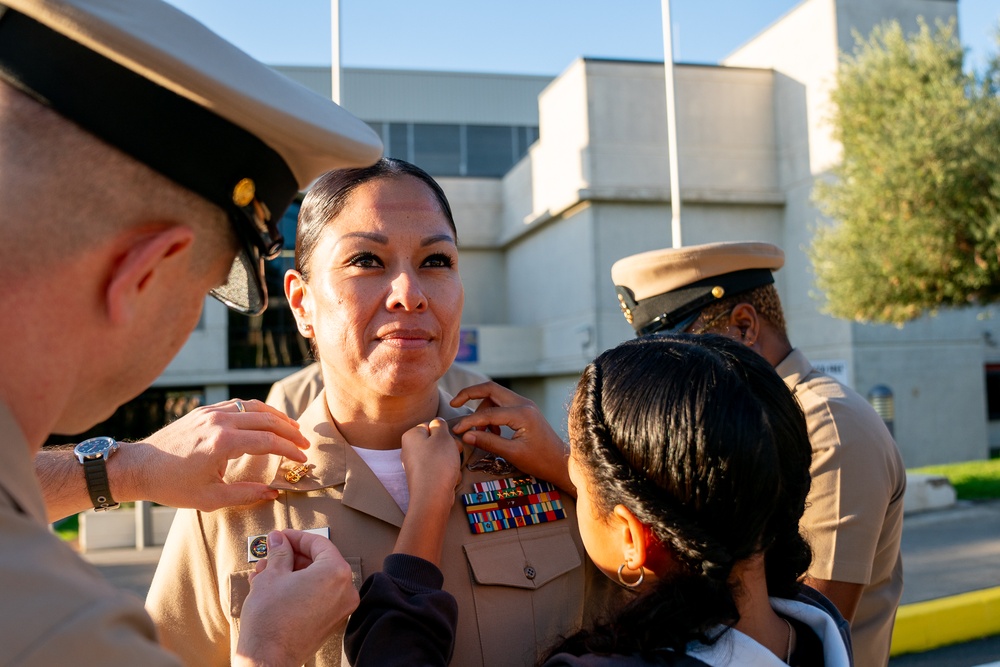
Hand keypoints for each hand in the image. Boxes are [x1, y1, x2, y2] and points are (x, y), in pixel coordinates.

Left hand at [125, 399, 309, 510]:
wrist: (138, 467)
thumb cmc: (172, 486)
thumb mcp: (210, 498)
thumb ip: (245, 494)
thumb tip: (274, 492)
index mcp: (222, 443)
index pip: (268, 442)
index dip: (290, 450)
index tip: (303, 459)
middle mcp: (219, 421)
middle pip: (266, 420)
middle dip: (290, 431)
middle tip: (305, 443)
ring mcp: (211, 412)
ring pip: (254, 407)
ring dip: (277, 417)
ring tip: (292, 428)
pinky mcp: (204, 410)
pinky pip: (238, 404)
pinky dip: (257, 411)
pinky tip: (266, 420)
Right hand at [235, 530, 357, 666]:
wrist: (267, 658)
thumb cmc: (271, 619)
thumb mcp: (272, 575)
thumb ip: (280, 552)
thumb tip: (279, 540)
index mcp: (336, 573)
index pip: (319, 544)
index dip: (296, 538)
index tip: (281, 537)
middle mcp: (345, 591)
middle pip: (319, 562)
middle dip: (291, 557)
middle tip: (271, 553)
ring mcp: (340, 609)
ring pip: (315, 580)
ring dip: (290, 573)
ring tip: (265, 572)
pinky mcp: (330, 623)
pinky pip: (316, 596)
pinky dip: (298, 588)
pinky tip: (273, 587)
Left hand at [401, 418, 461, 508]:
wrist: (432, 496)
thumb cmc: (437, 464)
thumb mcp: (443, 436)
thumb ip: (440, 425)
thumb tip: (437, 422)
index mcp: (411, 436)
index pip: (430, 425)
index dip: (444, 432)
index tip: (450, 439)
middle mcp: (409, 450)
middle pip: (435, 442)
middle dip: (449, 447)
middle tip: (454, 452)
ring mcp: (416, 465)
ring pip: (439, 457)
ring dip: (450, 461)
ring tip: (452, 468)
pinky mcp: (422, 478)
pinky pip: (438, 471)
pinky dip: (446, 474)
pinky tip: (449, 479)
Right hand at [449, 382, 573, 494]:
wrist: (562, 463)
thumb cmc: (540, 461)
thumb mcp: (512, 454)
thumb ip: (488, 442)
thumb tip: (465, 436)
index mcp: (521, 414)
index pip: (488, 413)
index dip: (469, 421)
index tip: (456, 431)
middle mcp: (523, 403)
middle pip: (490, 389)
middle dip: (470, 394)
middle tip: (454, 403)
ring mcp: (525, 405)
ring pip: (495, 395)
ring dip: (483, 409)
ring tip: (481, 433)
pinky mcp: (525, 410)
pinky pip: (503, 403)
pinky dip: (492, 413)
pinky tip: (493, 433)